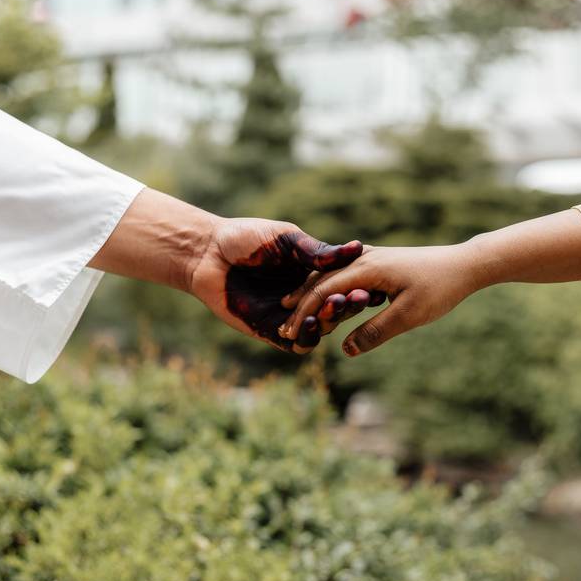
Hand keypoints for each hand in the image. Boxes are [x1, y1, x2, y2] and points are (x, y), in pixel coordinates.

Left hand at [189, 217, 367, 352]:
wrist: (207, 253)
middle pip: (337, 308)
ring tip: (335, 306)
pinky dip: (309, 337)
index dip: (359, 285)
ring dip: (331, 319)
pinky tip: (313, 324)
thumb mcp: (287, 239)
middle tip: (360, 296)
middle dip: (350, 304)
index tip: (374, 281)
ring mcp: (290, 316)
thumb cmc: (245, 238)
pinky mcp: (271, 332)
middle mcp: (306, 297)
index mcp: (314, 274)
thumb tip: (356, 248)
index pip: (344, 285)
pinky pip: (298, 342)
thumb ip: (317, 251)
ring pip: (321, 328)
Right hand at [281, 245, 479, 355]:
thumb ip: (376, 332)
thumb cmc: (439, 290)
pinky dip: (329, 284)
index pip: (323, 290)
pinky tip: (327, 294)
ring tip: (296, 308)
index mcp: (367, 268)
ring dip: (312, 290)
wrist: (464, 265)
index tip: (289, 333)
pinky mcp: (379, 260)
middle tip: (282, 322)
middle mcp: (364, 258)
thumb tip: (344, 349)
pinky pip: (345, 271)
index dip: (303, 313)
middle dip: (300, 301)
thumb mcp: (409, 316)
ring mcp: (371, 256)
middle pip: (321, 278)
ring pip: (331, 272)